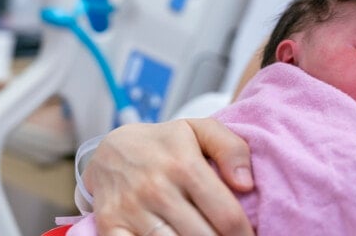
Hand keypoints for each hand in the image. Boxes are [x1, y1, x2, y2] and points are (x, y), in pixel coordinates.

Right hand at [83, 118, 254, 235]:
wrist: (110, 150)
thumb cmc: (165, 144)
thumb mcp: (200, 130)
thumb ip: (232, 149)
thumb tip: (246, 184)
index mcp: (184, 165)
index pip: (226, 215)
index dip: (244, 234)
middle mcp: (156, 188)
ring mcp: (130, 209)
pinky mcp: (109, 226)